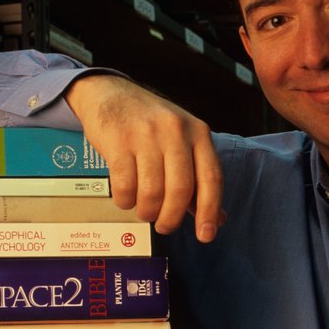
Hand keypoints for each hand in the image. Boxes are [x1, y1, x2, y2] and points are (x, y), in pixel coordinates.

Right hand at [65, 74, 224, 239]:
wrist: (110, 93)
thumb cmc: (150, 124)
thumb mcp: (182, 142)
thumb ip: (199, 179)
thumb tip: (218, 218)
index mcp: (198, 132)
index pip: (211, 177)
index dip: (209, 210)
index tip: (205, 235)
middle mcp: (175, 131)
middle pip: (181, 188)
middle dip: (172, 217)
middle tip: (164, 226)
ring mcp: (146, 134)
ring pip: (152, 191)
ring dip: (147, 211)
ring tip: (144, 211)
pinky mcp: (118, 140)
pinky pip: (125, 184)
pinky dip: (126, 201)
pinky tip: (126, 198)